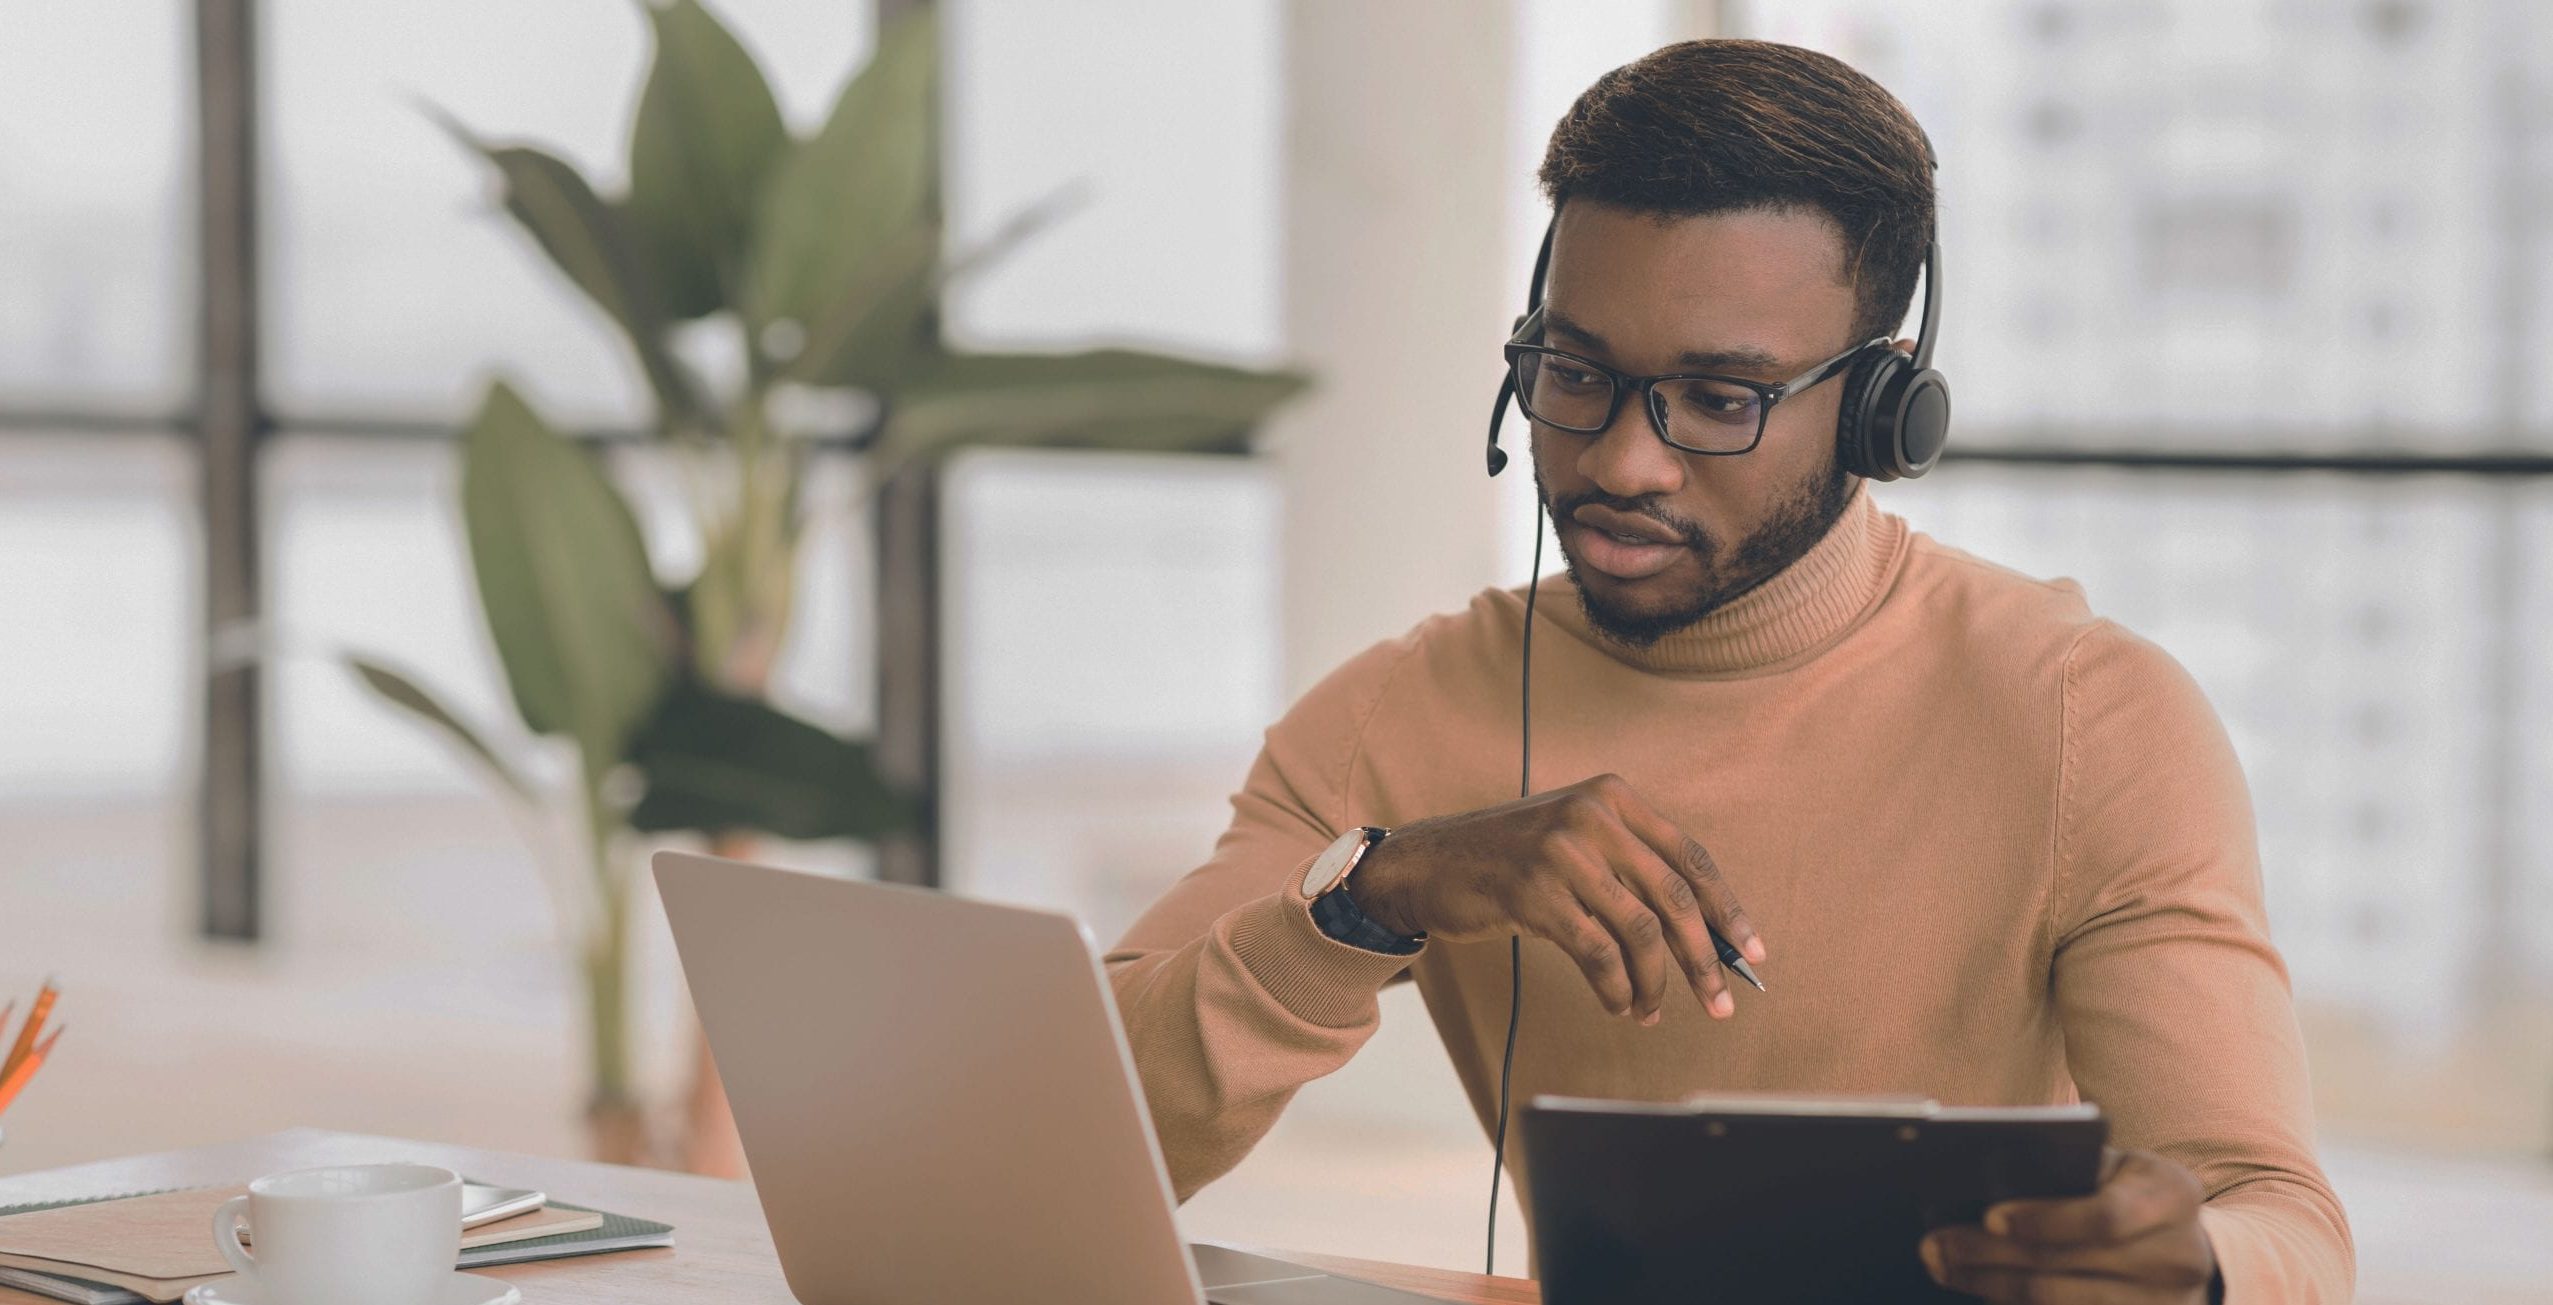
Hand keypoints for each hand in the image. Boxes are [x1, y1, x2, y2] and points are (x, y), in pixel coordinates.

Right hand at [1346, 773, 1764, 1022]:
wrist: (1429, 864)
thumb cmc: (1511, 862)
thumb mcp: (1576, 841)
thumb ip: (1631, 868)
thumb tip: (1706, 935)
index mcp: (1614, 797)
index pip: (1691, 857)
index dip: (1728, 909)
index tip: (1752, 952)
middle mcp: (1593, 815)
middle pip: (1673, 897)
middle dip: (1704, 957)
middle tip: (1722, 1002)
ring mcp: (1562, 852)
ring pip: (1640, 930)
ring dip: (1657, 982)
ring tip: (1654, 1011)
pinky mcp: (1534, 893)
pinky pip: (1597, 953)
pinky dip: (1616, 988)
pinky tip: (1619, 1004)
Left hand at [1920, 1148, 2218, 1302]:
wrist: (2178, 1245)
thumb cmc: (2125, 1191)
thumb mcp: (2110, 1167)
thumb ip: (2064, 1168)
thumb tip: (1982, 1181)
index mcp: (2173, 1195)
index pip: (2107, 1216)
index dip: (2045, 1220)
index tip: (1989, 1217)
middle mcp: (2180, 1256)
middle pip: (2070, 1264)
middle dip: (1991, 1254)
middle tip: (1935, 1244)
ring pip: (2059, 1302)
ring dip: (1991, 1285)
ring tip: (1943, 1266)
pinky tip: (1980, 1290)